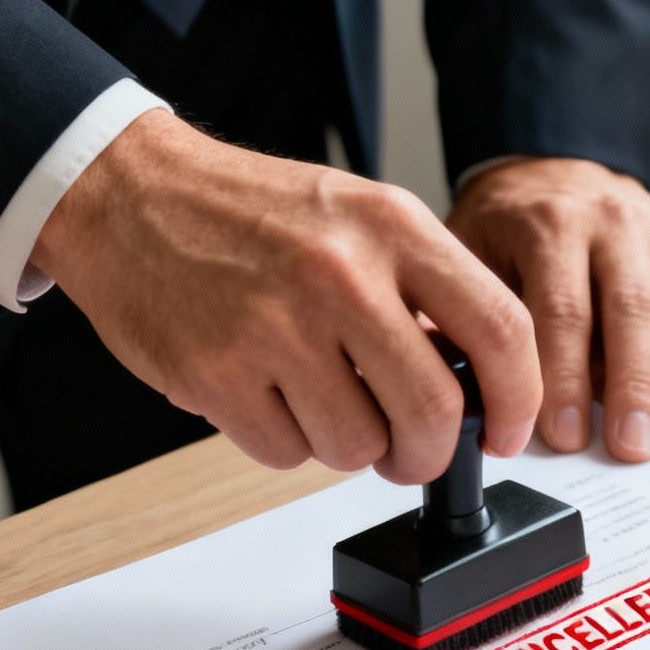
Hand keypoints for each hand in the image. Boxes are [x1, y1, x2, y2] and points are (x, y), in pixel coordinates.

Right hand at [32, 111, 540, 484]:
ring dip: (349, 446)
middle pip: (434, 412)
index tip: (508, 431)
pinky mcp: (217, 375)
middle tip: (413, 451)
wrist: (130, 195)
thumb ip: (427, 289)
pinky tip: (268, 394)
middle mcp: (340, 274)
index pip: (501, 330)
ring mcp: (275, 327)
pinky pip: (287, 455)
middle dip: (429, 453)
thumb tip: (485, 383)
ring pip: (358, 448)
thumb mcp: (360, 218)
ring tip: (320, 399)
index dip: (519, 400)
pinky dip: (286, 443)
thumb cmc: (251, 215)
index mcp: (392, 227)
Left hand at [446, 158, 649, 460]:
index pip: (564, 308)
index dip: (565, 379)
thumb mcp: (470, 257)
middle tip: (634, 447)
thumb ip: (478, 319)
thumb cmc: (507, 232)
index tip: (565, 437)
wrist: (548, 171)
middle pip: (636, 310)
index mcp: (552, 225)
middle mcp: (616, 222)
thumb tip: (476, 399)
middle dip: (636, 386)